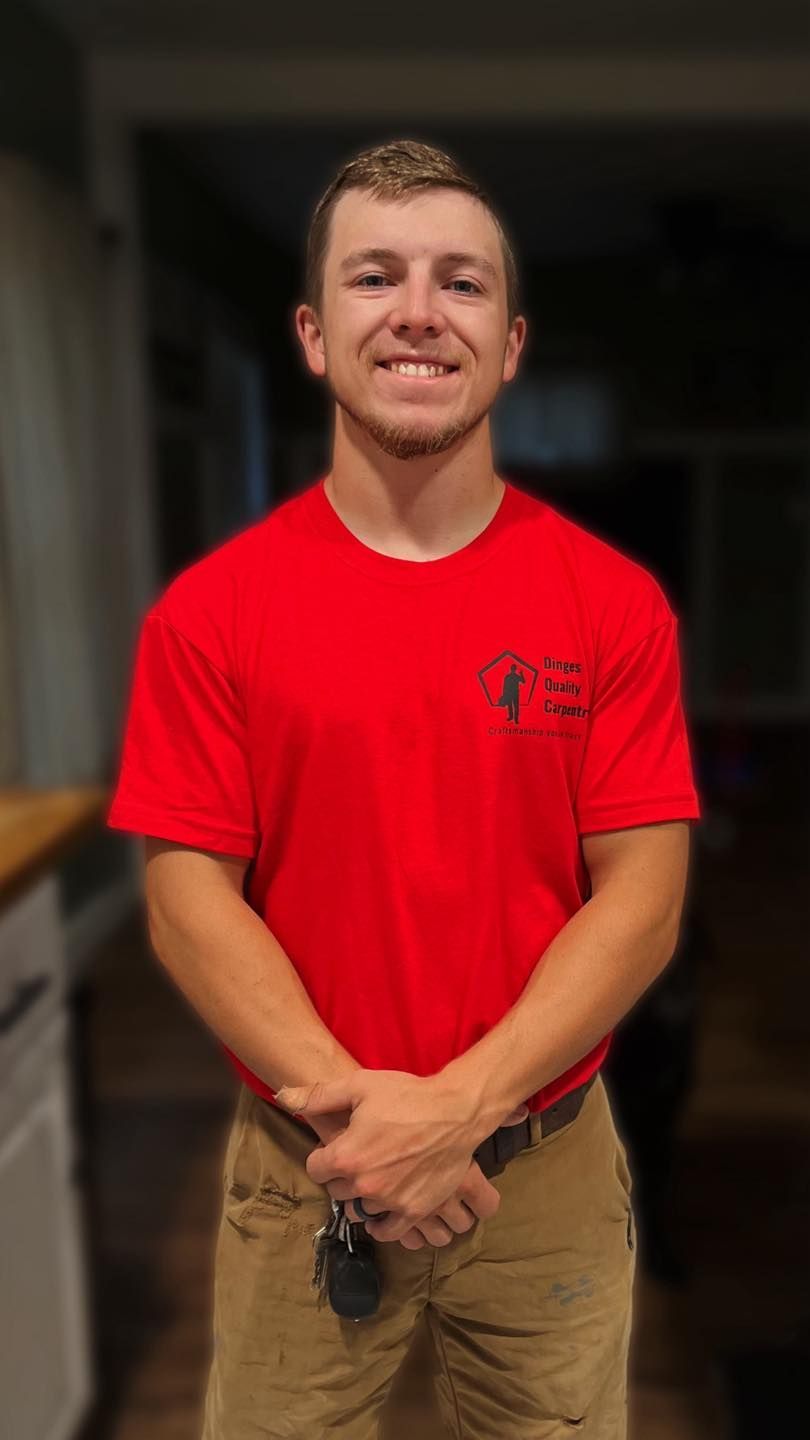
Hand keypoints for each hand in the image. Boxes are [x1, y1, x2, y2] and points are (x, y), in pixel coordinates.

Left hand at [275, 1069, 525, 1246]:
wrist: (455, 1112)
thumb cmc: (406, 1095)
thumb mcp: (360, 1085)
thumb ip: (318, 1096)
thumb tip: (283, 1097)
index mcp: (347, 1156)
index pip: (315, 1168)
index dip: (323, 1156)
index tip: (334, 1147)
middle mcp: (364, 1185)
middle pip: (336, 1190)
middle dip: (341, 1175)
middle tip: (357, 1157)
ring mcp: (390, 1202)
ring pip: (358, 1210)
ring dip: (360, 1197)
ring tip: (372, 1178)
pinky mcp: (414, 1211)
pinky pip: (388, 1231)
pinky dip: (381, 1223)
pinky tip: (382, 1209)